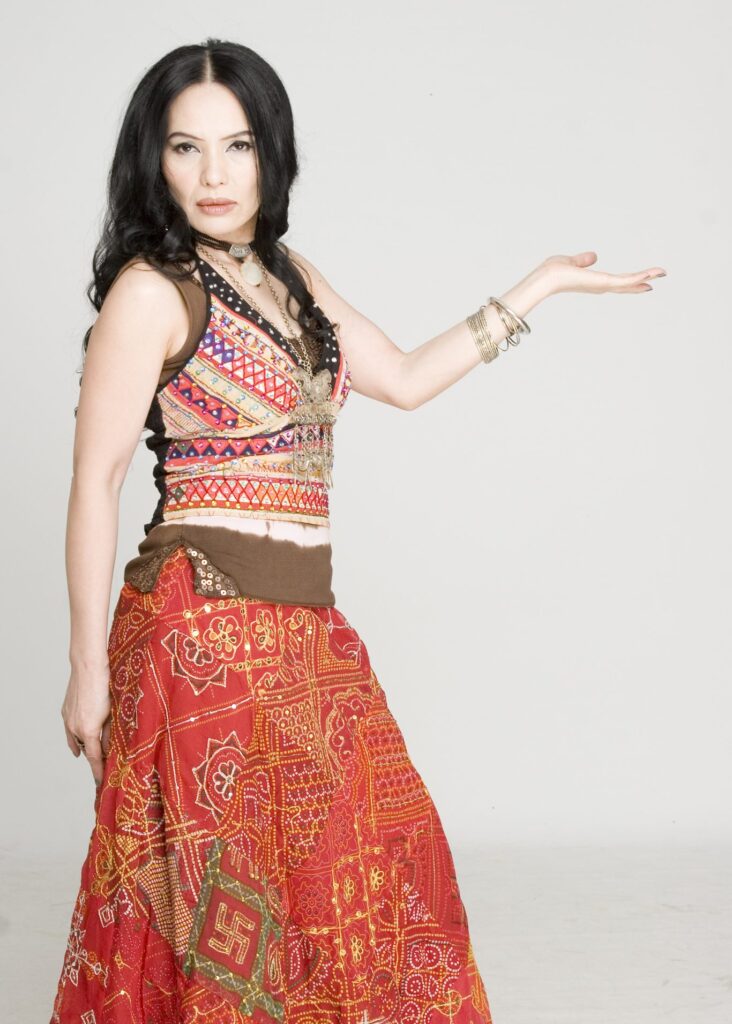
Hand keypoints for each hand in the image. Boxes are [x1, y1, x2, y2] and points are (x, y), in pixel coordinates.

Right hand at [61, 665, 112, 787]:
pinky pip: (70, 732)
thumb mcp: (113, 713)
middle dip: (96, 757)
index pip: (95, 758)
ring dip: (87, 747)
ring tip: (96, 755)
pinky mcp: (65, 712)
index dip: (98, 771)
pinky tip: (78, 746)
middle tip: (106, 765)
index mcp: (89, 730)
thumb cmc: (106, 687)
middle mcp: (75, 728)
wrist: (88, 667)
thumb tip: (110, 748)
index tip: (100, 783)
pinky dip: (76, 739)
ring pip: (78, 741)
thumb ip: (110, 733)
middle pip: (87, 750)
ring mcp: (68, 720)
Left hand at [538, 251, 666, 295]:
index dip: (631, 282)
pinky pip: (625, 280)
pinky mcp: (603, 283)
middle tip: (659, 276)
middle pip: (626, 285)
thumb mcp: (572, 262)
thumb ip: (583, 261)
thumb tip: (594, 256)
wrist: (546, 278)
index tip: (645, 281)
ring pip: (629, 282)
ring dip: (646, 276)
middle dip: (642, 282)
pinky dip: (639, 277)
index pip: (616, 282)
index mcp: (594, 282)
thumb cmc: (553, 272)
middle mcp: (600, 286)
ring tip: (662, 272)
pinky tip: (650, 275)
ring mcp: (603, 285)